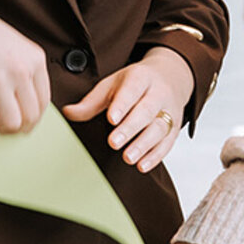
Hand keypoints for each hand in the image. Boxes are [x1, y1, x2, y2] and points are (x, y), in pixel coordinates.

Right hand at [0, 0, 49, 132]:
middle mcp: (20, 69)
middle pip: (30, 117)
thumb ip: (25, 73)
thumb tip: (26, 109)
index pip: (44, 103)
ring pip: (11, 124)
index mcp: (34, 59)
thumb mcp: (14, 47)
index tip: (20, 121)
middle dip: (16, 126)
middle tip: (2, 122)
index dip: (31, 118)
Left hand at [62, 47, 195, 171]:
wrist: (170, 78)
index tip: (111, 118)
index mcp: (141, 77)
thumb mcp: (112, 85)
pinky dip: (155, 156)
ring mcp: (169, 111)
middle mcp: (158, 93)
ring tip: (128, 158)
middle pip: (147, 110)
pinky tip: (142, 165)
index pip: (132, 89)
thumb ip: (91, 102)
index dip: (122, 104)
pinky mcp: (175, 128)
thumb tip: (68, 113)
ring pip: (159, 128)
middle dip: (130, 127)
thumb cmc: (135, 84)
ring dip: (144, 145)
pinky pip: (167, 143)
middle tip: (114, 142)